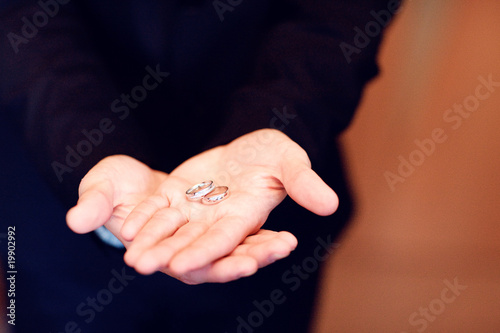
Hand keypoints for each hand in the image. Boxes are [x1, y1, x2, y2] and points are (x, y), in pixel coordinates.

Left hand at [67, 129, 337, 283]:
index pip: (225, 239)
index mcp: (245, 216)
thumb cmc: (275, 152)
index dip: (206, 251)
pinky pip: (159, 209)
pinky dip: (144, 218)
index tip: (182, 263)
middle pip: (192, 243)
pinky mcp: (178, 193)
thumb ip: (304, 183)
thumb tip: (330, 205)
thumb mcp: (290, 159)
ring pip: (171, 231)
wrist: (251, 145)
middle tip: (142, 265)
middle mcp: (217, 220)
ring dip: (151, 243)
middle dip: (168, 255)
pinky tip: (126, 226)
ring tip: (130, 256)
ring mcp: (196, 209)